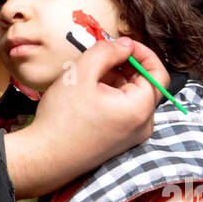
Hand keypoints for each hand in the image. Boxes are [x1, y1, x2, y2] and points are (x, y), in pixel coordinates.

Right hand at [4, 37, 167, 196]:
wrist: (44, 157)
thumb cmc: (62, 117)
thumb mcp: (81, 73)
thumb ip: (107, 51)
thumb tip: (126, 44)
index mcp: (139, 109)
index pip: (158, 73)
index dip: (142, 53)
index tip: (121, 43)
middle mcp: (142, 126)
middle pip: (145, 84)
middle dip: (125, 66)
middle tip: (99, 56)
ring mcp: (132, 136)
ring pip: (132, 97)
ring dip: (115, 80)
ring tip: (87, 76)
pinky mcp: (119, 141)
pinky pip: (123, 111)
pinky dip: (110, 96)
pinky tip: (87, 94)